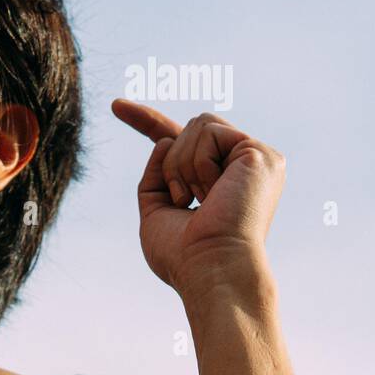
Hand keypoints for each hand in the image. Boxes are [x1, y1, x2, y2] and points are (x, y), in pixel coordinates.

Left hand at [111, 99, 284, 300]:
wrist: (209, 268)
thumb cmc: (183, 254)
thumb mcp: (156, 211)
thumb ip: (156, 176)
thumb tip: (164, 140)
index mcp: (221, 180)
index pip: (181, 141)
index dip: (146, 121)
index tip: (115, 106)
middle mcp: (242, 165)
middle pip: (184, 131)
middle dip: (169, 165)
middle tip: (182, 201)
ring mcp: (255, 158)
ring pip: (196, 126)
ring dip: (181, 166)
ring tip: (199, 200)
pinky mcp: (259, 152)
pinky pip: (208, 131)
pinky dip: (197, 164)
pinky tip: (214, 193)